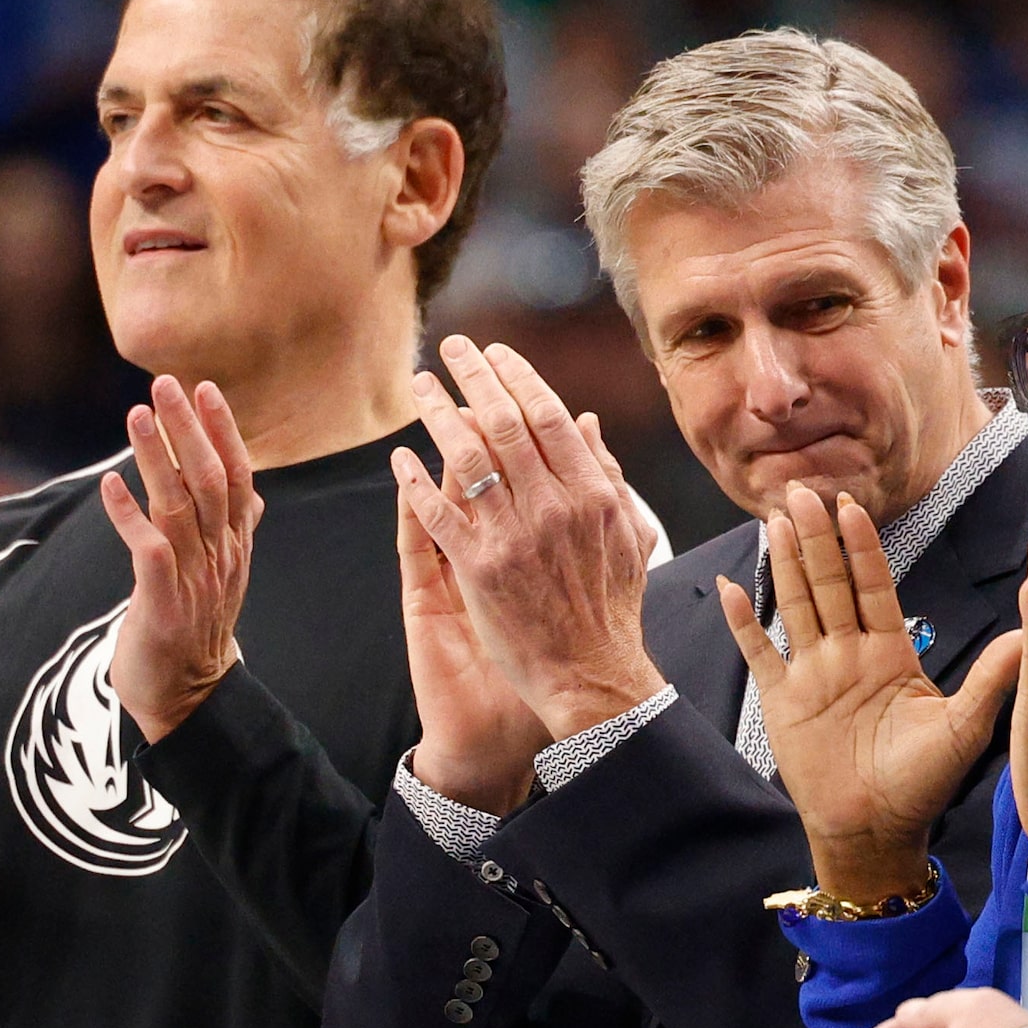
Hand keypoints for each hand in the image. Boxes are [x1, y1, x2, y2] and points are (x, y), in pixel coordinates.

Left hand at [102, 376, 263, 741]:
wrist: (189, 699)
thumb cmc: (196, 629)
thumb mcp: (224, 574)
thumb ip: (236, 531)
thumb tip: (253, 493)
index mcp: (235, 545)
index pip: (236, 476)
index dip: (222, 431)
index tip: (205, 389)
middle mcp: (220, 556)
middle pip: (209, 480)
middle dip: (188, 429)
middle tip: (166, 384)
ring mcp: (194, 580)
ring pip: (179, 507)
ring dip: (155, 458)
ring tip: (136, 416)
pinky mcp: (164, 605)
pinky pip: (148, 552)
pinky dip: (129, 516)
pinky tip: (109, 484)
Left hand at [392, 336, 664, 738]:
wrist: (591, 678)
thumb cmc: (612, 610)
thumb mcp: (628, 537)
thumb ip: (607, 477)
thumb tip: (585, 422)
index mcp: (591, 495)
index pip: (548, 416)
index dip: (518, 377)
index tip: (497, 353)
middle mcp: (552, 507)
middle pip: (503, 423)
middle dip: (474, 377)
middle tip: (452, 349)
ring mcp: (513, 537)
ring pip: (466, 458)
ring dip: (439, 415)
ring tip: (420, 387)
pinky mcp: (478, 569)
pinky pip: (439, 513)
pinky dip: (415, 481)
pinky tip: (399, 458)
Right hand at [718, 484, 1018, 900]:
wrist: (875, 833)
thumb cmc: (922, 785)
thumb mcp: (963, 728)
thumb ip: (991, 677)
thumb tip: (1026, 633)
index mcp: (890, 652)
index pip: (873, 585)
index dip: (860, 545)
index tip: (851, 504)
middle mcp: (848, 654)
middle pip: (828, 582)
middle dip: (815, 536)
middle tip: (799, 489)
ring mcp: (812, 674)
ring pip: (795, 604)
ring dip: (783, 562)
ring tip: (772, 518)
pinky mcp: (782, 701)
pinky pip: (759, 653)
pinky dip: (743, 622)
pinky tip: (729, 587)